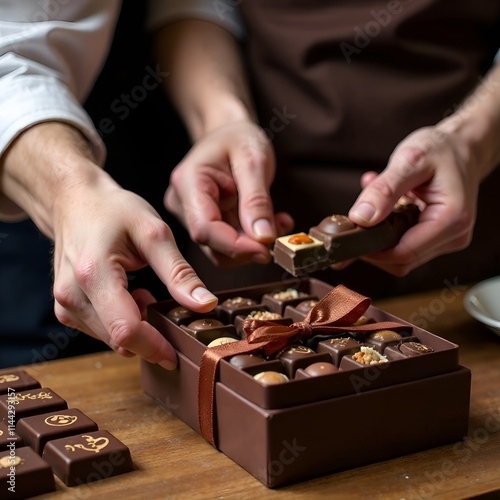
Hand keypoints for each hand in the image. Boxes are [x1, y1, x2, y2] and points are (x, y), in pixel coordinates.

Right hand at [51, 180, 217, 369]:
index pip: (126, 330)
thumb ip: (180, 273)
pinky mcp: (66, 308)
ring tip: (145, 292)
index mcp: (94, 274)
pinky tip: (130, 294)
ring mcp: (65, 304)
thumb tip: (206, 305)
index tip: (177, 354)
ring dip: (137, 326)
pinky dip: (122, 320)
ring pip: (111, 338)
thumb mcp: (155, 233)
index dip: (155, 347)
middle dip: (150, 336)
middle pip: (119, 339)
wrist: (76, 202)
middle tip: (166, 308)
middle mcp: (72, 295)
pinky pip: (101, 330)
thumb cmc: (115, 211)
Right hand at [164, 120, 293, 266]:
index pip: (205, 228)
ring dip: (253, 245)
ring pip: (220, 249)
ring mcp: (191, 214)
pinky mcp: (204, 221)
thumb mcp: (254, 160)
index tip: (265, 250)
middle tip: (279, 235)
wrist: (228, 133)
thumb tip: (263, 238)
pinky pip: (227, 242)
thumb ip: (257, 200)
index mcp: (188, 182)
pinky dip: (251, 239)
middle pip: (211, 244)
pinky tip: (270, 223)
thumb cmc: (239, 138)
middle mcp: (182, 202)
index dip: (235, 246)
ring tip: (278, 223)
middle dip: (248, 247)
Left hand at [347, 125, 479, 274]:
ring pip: (400, 256)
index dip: (372, 250)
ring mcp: (446, 240)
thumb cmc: (440, 149)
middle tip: (356, 218)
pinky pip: (404, 244)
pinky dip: (387, 230)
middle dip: (373, 244)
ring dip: (379, 235)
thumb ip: (384, 190)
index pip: (404, 254)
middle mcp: (454, 236)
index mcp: (452, 219)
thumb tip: (361, 218)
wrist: (461, 147)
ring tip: (375, 205)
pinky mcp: (437, 239)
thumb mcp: (409, 160)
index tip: (349, 234)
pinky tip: (385, 208)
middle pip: (401, 260)